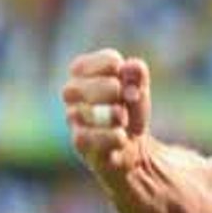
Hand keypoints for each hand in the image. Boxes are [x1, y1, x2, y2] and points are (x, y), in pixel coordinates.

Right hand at [62, 48, 151, 177]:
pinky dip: (111, 137)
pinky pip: (86, 140)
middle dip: (107, 89)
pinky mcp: (81, 146)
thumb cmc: (131, 109)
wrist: (135, 145)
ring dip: (111, 114)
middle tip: (129, 96)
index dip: (108, 65)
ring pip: (79, 115)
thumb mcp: (139, 89)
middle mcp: (72, 99)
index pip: (81, 66)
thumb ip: (137, 75)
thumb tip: (131, 67)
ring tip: (124, 118)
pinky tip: (122, 137)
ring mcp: (74, 123)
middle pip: (73, 89)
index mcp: (81, 77)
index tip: (126, 75)